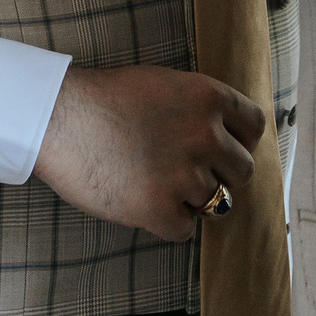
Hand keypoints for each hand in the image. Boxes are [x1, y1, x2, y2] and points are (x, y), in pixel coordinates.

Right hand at [32, 64, 265, 241]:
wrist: (60, 117)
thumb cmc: (105, 99)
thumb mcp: (165, 85)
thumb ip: (199, 110)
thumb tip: (225, 139)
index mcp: (209, 98)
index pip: (255, 128)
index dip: (240, 142)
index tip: (223, 150)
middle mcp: (206, 135)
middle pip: (242, 172)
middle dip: (219, 175)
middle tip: (187, 173)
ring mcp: (185, 175)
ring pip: (213, 203)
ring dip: (189, 199)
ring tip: (154, 182)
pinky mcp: (160, 209)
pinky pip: (184, 230)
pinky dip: (166, 223)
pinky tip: (142, 202)